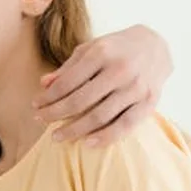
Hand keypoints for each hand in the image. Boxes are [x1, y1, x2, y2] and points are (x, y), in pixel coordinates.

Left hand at [33, 24, 171, 145]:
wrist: (156, 46)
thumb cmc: (115, 49)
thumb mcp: (90, 49)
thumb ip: (68, 68)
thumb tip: (43, 84)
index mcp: (101, 53)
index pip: (67, 82)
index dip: (48, 97)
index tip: (35, 106)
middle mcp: (119, 69)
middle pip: (80, 100)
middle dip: (56, 114)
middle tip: (40, 121)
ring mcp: (136, 87)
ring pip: (100, 116)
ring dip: (75, 130)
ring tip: (57, 136)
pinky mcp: (149, 102)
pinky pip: (125, 126)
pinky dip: (105, 137)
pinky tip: (87, 144)